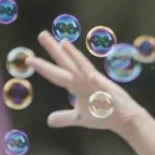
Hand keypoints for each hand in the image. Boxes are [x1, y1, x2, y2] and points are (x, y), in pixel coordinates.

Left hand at [29, 32, 143, 131]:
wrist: (125, 118)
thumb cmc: (103, 115)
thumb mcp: (79, 119)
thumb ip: (64, 117)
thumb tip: (49, 120)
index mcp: (77, 85)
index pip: (57, 73)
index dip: (43, 66)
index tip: (29, 59)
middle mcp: (85, 80)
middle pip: (66, 63)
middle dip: (54, 50)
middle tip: (41, 34)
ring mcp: (97, 84)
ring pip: (84, 68)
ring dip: (75, 56)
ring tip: (64, 44)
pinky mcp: (110, 93)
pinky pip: (103, 87)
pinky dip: (98, 82)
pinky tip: (93, 77)